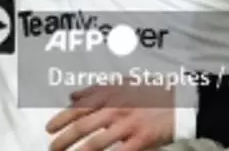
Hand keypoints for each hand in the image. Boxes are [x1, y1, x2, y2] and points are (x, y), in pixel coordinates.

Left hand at [47, 84, 173, 150]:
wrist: (180, 99)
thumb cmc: (150, 92)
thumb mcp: (121, 84)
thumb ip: (95, 90)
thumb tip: (72, 96)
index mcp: (109, 95)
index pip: (78, 108)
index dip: (61, 119)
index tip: (49, 129)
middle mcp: (115, 109)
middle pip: (82, 127)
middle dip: (63, 140)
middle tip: (52, 148)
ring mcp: (128, 125)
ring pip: (96, 143)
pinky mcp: (141, 139)